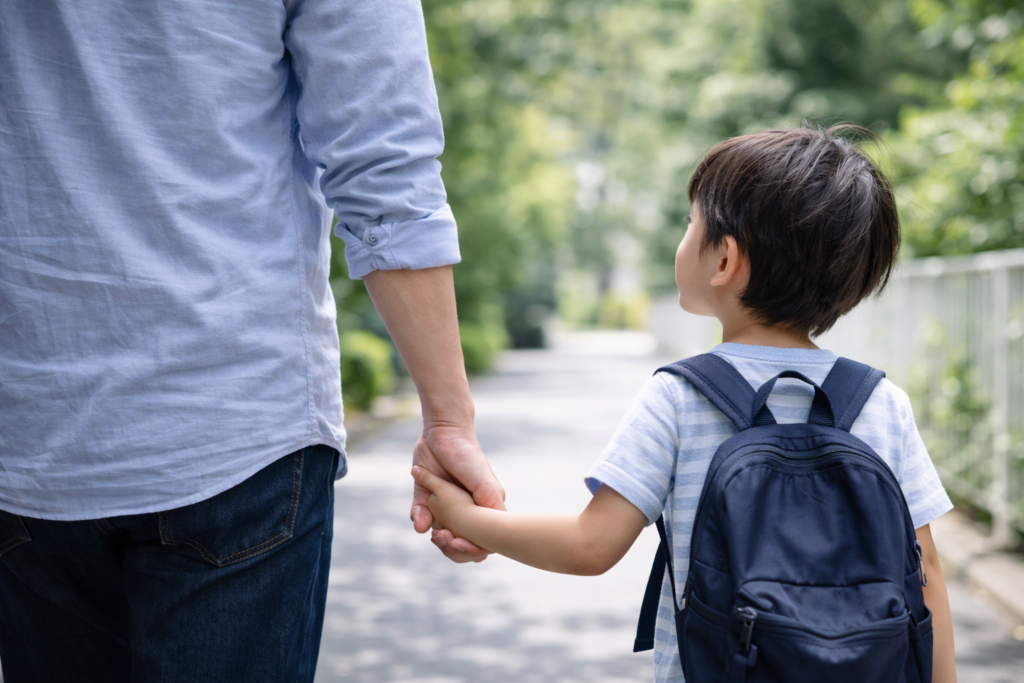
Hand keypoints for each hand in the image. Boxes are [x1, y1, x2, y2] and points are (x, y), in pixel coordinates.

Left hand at [410, 424, 504, 562]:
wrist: (444, 431)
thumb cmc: (469, 456)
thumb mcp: (485, 482)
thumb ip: (491, 505)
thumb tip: (490, 539)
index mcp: (483, 508)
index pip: (482, 540)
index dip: (473, 548)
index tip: (462, 543)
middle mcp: (464, 509)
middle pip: (459, 541)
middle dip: (451, 547)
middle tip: (445, 538)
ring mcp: (443, 504)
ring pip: (438, 532)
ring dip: (435, 536)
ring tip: (435, 532)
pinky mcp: (424, 496)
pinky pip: (419, 516)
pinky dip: (419, 519)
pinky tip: (421, 519)